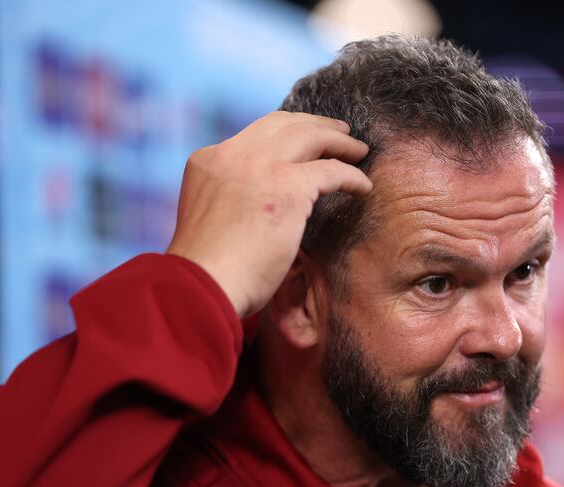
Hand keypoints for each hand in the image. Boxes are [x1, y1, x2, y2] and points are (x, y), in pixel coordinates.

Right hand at [166, 111, 370, 316]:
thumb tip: (261, 210)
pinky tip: (363, 187)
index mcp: (208, 161)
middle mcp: (232, 155)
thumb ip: (233, 200)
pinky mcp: (287, 186)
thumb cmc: (208, 271)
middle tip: (339, 132)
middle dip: (315, 125)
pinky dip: (351, 176)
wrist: (200, 285)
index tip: (305, 145)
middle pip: (283, 124)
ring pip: (310, 136)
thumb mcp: (211, 219)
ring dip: (339, 142)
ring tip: (358, 151)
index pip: (253, 137)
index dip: (283, 138)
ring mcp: (260, 166)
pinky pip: (332, 171)